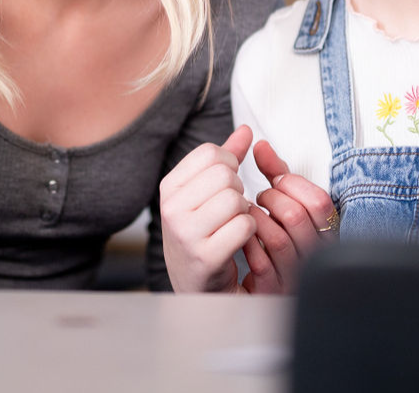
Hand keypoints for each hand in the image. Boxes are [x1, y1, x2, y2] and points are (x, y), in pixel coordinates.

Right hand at [160, 126, 257, 292]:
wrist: (196, 287)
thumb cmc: (203, 236)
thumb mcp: (206, 195)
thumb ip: (226, 160)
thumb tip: (245, 131)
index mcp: (169, 188)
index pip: (210, 152)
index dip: (229, 165)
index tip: (225, 183)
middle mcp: (171, 209)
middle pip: (224, 174)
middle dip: (239, 189)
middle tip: (231, 208)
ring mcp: (186, 234)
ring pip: (236, 200)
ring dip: (244, 213)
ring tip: (232, 224)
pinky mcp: (205, 257)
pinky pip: (243, 226)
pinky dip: (249, 232)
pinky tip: (237, 241)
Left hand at [239, 140, 336, 294]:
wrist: (259, 285)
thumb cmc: (275, 239)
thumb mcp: (283, 203)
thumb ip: (276, 175)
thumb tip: (260, 145)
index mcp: (325, 232)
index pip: (319, 202)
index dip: (292, 185)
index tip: (275, 181)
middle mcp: (314, 255)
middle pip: (297, 216)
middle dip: (271, 200)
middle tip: (259, 198)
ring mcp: (295, 275)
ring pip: (277, 239)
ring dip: (256, 220)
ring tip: (248, 214)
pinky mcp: (273, 291)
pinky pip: (261, 262)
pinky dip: (248, 243)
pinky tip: (243, 235)